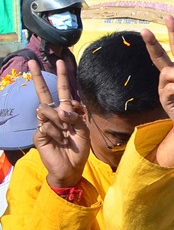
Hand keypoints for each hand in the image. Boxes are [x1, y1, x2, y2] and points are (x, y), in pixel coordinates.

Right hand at [29, 60, 89, 187]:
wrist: (71, 167)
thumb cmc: (79, 149)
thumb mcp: (84, 131)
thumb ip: (76, 117)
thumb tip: (60, 109)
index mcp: (66, 112)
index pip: (62, 92)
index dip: (62, 77)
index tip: (59, 62)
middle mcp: (54, 115)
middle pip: (44, 93)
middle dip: (39, 77)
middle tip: (32, 61)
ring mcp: (44, 124)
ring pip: (45, 110)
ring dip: (58, 121)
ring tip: (65, 134)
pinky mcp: (38, 134)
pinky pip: (45, 126)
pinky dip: (56, 133)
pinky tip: (60, 141)